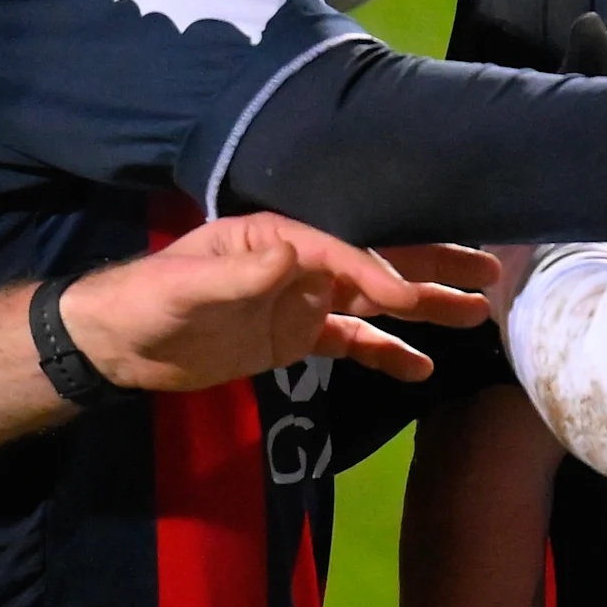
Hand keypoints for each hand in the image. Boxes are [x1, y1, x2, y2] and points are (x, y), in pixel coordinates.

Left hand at [65, 220, 497, 390]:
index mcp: (277, 239)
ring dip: (422, 309)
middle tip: (488, 273)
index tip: (406, 297)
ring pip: (374, 304)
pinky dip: (385, 352)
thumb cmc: (149, 301)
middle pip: (374, 264)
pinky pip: (351, 342)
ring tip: (475, 316)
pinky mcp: (295, 338)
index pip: (341, 254)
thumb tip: (293, 255)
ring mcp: (301, 302)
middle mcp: (299, 264)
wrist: (118, 343)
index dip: (375, 272)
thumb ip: (242, 275)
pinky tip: (421, 367)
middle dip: (430, 269)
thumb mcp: (188, 286)